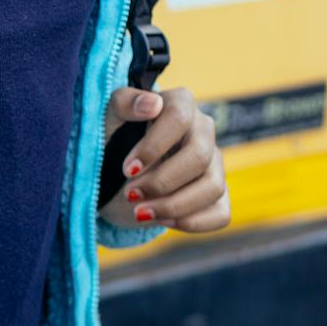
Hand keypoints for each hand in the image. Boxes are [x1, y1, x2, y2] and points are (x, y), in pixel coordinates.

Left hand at [99, 85, 230, 233]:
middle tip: (130, 194)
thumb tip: (152, 105)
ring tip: (140, 213)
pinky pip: (220, 214)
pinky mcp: (216, 195)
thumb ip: (124, 103)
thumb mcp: (106, 118)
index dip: (154, 146)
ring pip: (213, 187)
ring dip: (173, 206)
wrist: (111, 173)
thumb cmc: (111, 139)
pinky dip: (191, 222)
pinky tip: (162, 220)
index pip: (179, 117)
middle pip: (199, 156)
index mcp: (179, 104)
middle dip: (161, 182)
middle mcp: (203, 132)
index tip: (127, 169)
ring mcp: (214, 164)